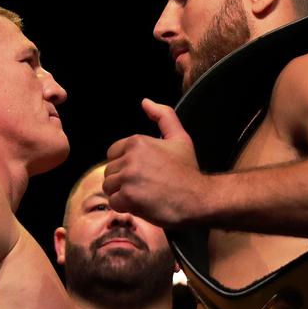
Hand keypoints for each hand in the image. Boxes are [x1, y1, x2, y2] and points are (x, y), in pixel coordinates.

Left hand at [103, 98, 205, 227]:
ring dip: (122, 194)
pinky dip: (125, 206)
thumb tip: (145, 101)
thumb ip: (163, 116)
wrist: (198, 199)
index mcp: (137, 141)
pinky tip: (142, 204)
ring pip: (109, 187)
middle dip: (123, 181)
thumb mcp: (179, 138)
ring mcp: (128, 177)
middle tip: (145, 186)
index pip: (113, 153)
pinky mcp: (128, 197)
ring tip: (143, 195)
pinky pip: (113, 202)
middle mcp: (130, 157)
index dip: (125, 165)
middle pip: (109, 171)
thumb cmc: (188, 171)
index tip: (143, 173)